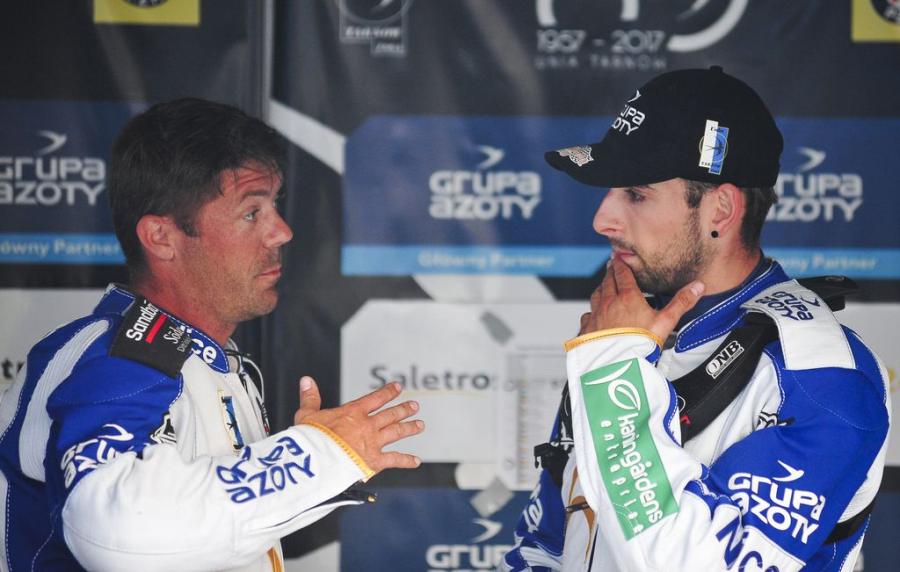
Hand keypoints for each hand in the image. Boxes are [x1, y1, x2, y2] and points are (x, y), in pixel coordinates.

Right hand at [293, 376, 423, 473]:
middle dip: (404, 409)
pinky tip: (416, 461)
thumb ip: (310, 397)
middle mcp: (367, 425)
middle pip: (391, 414)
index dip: (388, 392)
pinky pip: (395, 460)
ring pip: (397, 432)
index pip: (375, 398)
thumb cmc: (310, 438)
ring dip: (410, 428)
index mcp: (353, 412)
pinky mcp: (374, 461)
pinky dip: (406, 461)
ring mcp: (373, 443)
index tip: (398, 387)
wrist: (317, 460)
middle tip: (415, 406)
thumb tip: (306, 380)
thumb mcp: (306, 414)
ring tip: (420, 425)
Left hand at [579, 257, 704, 343]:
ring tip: (604, 287)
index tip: (618, 257)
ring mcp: (595, 316)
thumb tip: (697, 286)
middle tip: (611, 267)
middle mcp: (608, 303)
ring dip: (600, 289)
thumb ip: (681, 302)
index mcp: (627, 297)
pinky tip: (594, 315)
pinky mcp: (586, 330)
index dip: (620, 264)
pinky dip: (591, 312)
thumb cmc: (641, 345)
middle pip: (607, 282)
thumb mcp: (666, 322)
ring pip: (596, 295)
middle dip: (610, 273)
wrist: (617, 365)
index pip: (622, 274)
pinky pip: (587, 315)